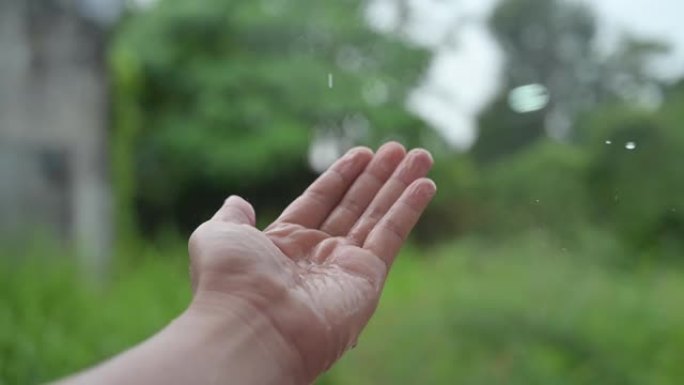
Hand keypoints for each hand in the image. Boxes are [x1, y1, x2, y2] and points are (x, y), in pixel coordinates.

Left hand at [187, 142, 434, 382]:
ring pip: (378, 216)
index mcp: (284, 242)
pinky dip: (409, 209)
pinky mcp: (368, 278)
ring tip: (421, 155)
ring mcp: (345, 267)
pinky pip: (392, 235)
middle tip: (398, 148)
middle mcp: (317, 254)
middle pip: (354, 205)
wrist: (252, 326)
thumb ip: (232, 216)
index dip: (341, 176)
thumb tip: (237, 200)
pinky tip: (425, 184)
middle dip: (377, 176)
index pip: (319, 200)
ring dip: (400, 185)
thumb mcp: (217, 235)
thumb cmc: (231, 281)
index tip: (363, 152)